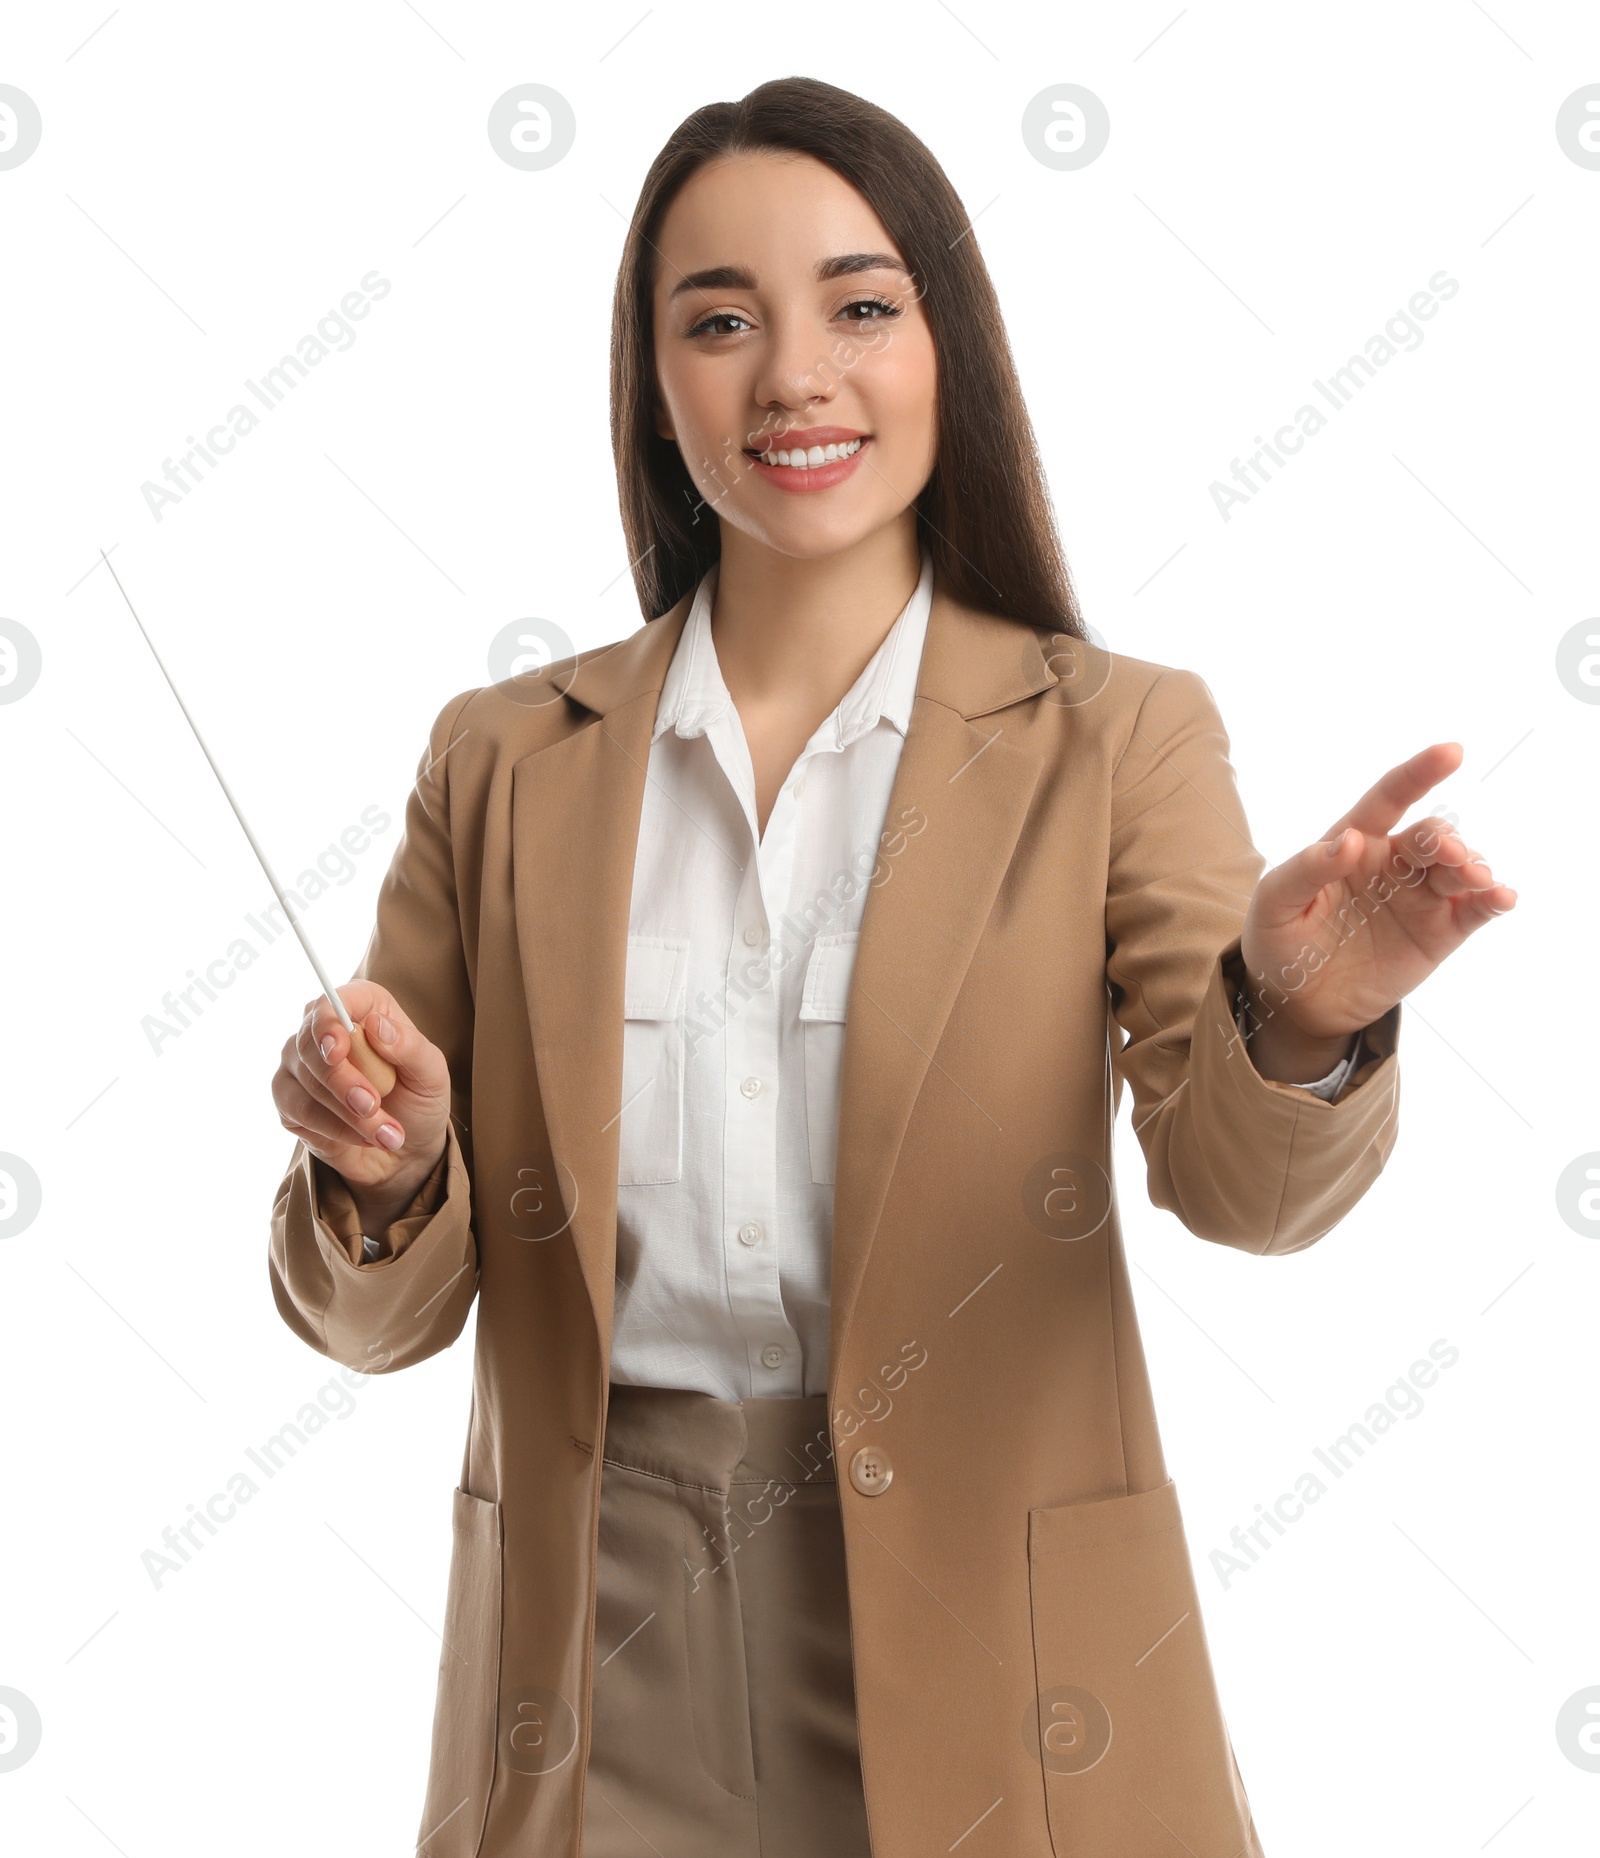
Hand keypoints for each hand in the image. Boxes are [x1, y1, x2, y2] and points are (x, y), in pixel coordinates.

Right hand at [271, 981, 450, 1201]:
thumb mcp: (431, 1074)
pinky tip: (365, 1138)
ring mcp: (301, 1064)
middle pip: (311, 1043)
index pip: (335, 1000)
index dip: (330, 1022)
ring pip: (307, 1081)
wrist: (405, 1148)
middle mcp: (324, 1030)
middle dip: (342, 1080)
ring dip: (347, 1113)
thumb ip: (410, 1046)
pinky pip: (299, 1111)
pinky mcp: (289, 1100)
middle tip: (372, 1106)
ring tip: (386, 1133)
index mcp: (364, 1009)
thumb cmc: (418, 1099)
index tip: (339, 1050)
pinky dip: (335, 1129)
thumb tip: (377, 1025)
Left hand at [1240, 742, 1515, 1052]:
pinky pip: (1474, 910)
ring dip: (1472, 866)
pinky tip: (1502, 897)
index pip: (1388, 800)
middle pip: (1429, 836)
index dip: (1418, 774)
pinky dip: (1493, 900)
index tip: (1452, 752)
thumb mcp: (1275, 902)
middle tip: (1447, 854)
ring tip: (1473, 877)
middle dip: (1443, 838)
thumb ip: (1307, 869)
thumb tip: (1350, 840)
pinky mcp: (1439, 933)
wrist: (1294, 1002)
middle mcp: (1392, 864)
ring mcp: (1419, 897)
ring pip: (1458, 868)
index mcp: (1353, 843)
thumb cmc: (1278, 939)